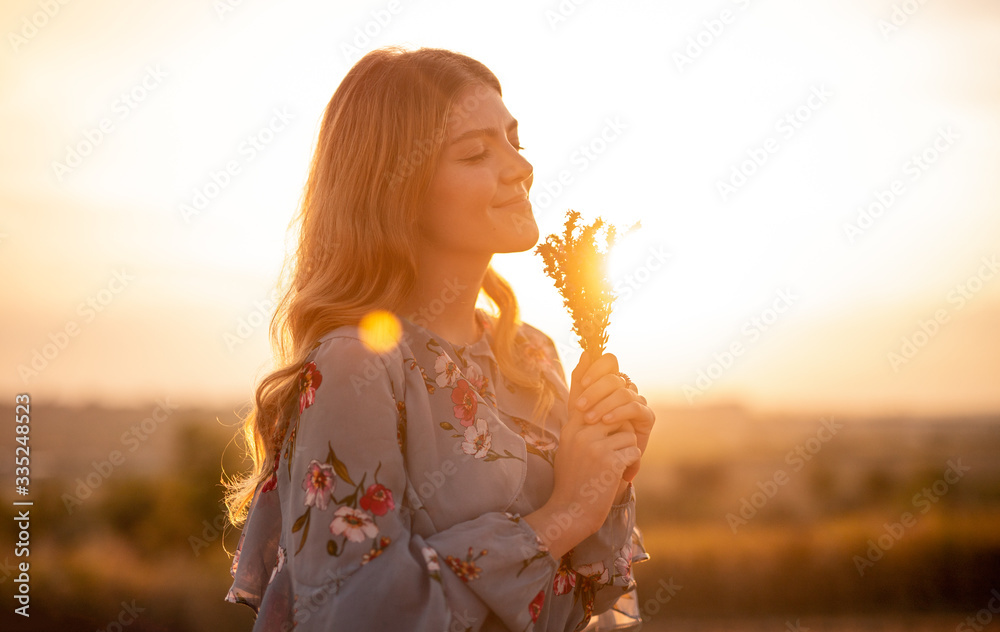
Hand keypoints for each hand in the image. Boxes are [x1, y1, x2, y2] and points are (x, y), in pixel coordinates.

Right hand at [524, 357, 640, 558]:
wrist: (571, 511)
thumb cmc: (573, 479)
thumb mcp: (569, 445)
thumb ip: (578, 421)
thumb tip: (584, 399)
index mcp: (571, 426)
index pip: (584, 391)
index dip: (595, 373)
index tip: (601, 354)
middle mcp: (580, 431)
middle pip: (614, 411)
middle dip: (621, 427)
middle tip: (613, 447)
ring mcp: (594, 445)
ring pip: (626, 433)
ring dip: (625, 451)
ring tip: (610, 468)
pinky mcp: (608, 460)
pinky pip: (632, 450)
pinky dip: (630, 465)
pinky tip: (618, 476)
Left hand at [572, 351, 655, 481]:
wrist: (601, 458)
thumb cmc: (589, 430)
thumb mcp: (579, 406)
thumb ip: (580, 381)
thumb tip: (585, 353)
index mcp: (611, 381)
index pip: (609, 361)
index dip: (597, 368)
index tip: (583, 383)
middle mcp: (627, 388)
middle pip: (614, 378)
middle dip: (594, 391)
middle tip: (579, 406)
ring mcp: (638, 401)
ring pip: (623, 393)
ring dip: (603, 405)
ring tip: (589, 418)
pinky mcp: (648, 416)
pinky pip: (635, 408)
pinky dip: (618, 413)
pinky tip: (606, 422)